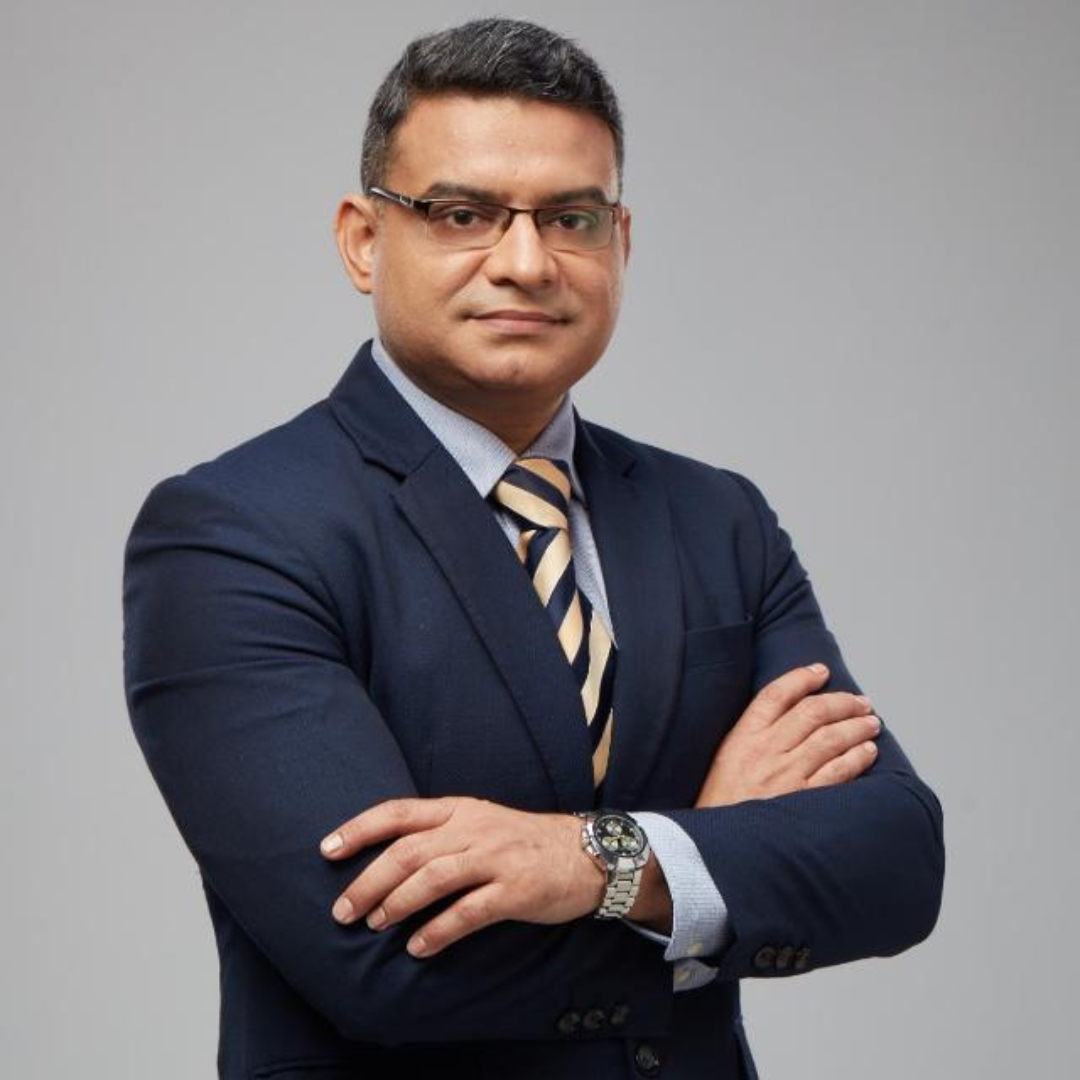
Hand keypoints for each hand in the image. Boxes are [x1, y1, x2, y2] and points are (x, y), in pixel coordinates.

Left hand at [318, 797, 605, 957]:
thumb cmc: (522, 842)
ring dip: (397, 904)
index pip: (399, 812)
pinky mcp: (516, 889)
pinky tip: (418, 947)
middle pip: (409, 850)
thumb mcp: (479, 823)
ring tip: (374, 925)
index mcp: (459, 809)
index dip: (360, 829)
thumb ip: (438, 834)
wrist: (586, 854)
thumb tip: (383, 862)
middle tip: (343, 911)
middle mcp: (473, 828)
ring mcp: (496, 858)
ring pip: (434, 878)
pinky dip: (439, 930)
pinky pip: (469, 911)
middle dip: (369, 881)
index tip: (327, 850)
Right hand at [695, 663, 880, 807]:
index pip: (776, 694)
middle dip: (843, 702)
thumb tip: (789, 716)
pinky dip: (857, 758)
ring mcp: (785, 776)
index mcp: (742, 738)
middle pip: (812, 711)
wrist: (714, 850)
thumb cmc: (721, 806)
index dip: (802, 678)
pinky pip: (838, 772)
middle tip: (860, 702)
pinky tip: (868, 752)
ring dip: (856, 726)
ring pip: (831, 738)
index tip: (821, 671)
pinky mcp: (802, 801)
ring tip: (870, 723)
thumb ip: (752, 737)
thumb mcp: (724, 761)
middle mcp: (765, 751)